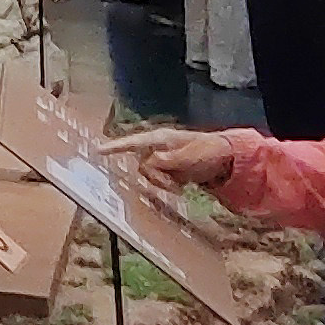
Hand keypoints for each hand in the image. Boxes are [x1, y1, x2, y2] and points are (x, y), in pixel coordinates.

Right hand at [108, 127, 244, 191]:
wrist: (225, 159)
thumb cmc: (208, 152)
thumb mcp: (190, 156)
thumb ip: (168, 160)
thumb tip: (149, 162)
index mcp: (161, 138)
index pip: (134, 142)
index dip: (115, 147)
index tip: (98, 150)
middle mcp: (157, 147)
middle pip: (141, 164)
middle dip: (154, 178)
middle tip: (173, 186)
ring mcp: (162, 158)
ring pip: (148, 174)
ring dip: (162, 183)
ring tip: (180, 186)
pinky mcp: (168, 168)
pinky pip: (158, 179)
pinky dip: (168, 185)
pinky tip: (182, 185)